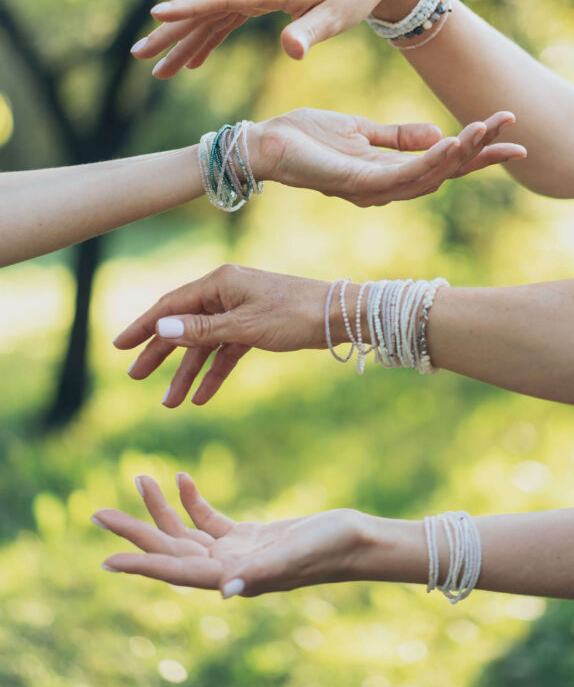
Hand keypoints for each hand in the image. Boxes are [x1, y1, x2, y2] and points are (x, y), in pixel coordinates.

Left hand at [94, 474, 364, 597]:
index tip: (106, 560)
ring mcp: (237, 553)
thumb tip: (226, 592)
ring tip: (139, 478)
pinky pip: (209, 520)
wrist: (359, 541)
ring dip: (161, 510)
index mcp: (232, 577)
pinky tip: (182, 479)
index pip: (176, 571)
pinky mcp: (250, 537)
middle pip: (170, 550)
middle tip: (97, 512)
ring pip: (186, 533)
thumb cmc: (331, 549)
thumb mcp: (295, 556)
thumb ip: (261, 573)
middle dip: (136, 531)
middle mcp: (227, 569)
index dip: (141, 566)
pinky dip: (193, 501)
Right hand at [115, 263, 327, 406]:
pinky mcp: (256, 326)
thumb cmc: (294, 314)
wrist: (339, 316)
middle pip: (184, 325)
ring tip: (170, 403)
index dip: (144, 327)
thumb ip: (202, 330)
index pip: (171, 305)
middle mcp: (227, 292)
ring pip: (206, 343)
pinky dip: (215, 372)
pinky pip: (227, 350)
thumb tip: (161, 329)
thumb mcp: (244, 326)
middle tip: (136, 377)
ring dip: (188, 372)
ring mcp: (241, 310)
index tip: (120, 347)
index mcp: (220, 282)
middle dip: (160, 353)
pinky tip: (202, 397)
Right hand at [129, 0, 424, 74]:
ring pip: (210, 15)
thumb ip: (310, 33)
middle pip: (205, 7)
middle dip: (170, 32)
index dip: (190, 7)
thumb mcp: (337, 17)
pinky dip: (207, 38)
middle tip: (139, 54)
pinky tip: (191, 62)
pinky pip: (225, 18)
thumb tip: (291, 51)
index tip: (157, 16)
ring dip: (182, 41)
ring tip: (156, 69)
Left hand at [251, 108, 524, 206]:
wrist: (263, 145)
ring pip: (431, 175)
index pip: (443, 163)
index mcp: (388, 175)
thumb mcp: (358, 130)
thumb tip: (437, 132)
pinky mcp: (357, 184)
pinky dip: (430, 159)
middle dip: (481, 155)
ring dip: (462, 153)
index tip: (509, 132)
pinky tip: (452, 142)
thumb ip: (397, 136)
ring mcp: (373, 190)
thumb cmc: (303, 139)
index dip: (477, 152)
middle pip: (446, 174)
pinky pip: (402, 174)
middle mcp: (386, 189)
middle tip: (516, 136)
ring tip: (488, 129)